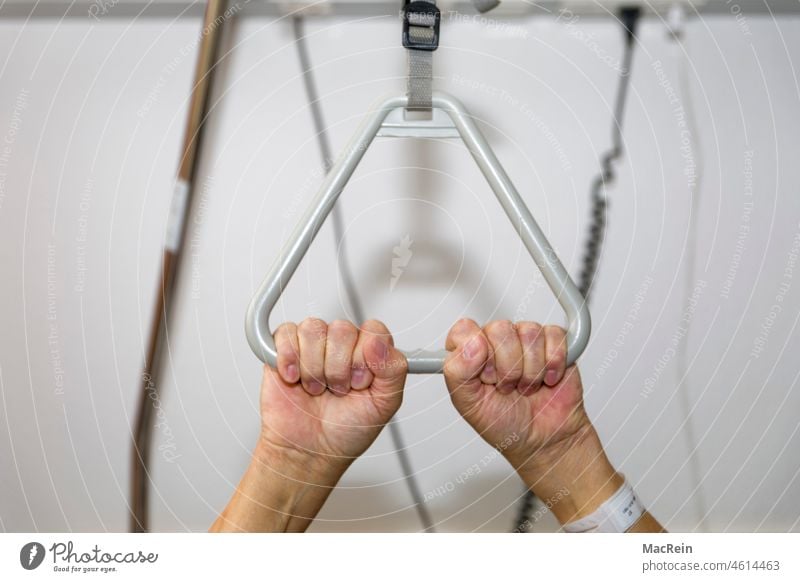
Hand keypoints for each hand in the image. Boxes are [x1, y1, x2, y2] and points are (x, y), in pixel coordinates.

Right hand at [211, 318, 406, 532]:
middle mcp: (342, 345)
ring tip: (316, 389)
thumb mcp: (384, 404)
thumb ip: (393, 369)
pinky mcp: (283, 349)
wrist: (308, 452)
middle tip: (337, 390)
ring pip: (314, 329)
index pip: (373, 330)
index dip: (366, 356)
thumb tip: (378, 342)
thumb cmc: (345, 430)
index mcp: (369, 353)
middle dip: (339, 367)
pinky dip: (290, 359)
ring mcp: (312, 345)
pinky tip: (295, 379)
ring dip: (314, 367)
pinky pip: (287, 333)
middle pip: (342, 329)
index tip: (360, 383)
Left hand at [443, 318, 589, 472]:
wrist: (543, 441)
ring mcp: (525, 341)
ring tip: (526, 386)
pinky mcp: (554, 343)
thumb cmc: (503, 423)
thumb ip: (458, 371)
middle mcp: (496, 342)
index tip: (485, 376)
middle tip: (507, 387)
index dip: (477, 352)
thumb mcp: (469, 404)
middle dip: (507, 367)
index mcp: (470, 352)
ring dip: (530, 370)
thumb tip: (471, 343)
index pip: (465, 330)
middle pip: (500, 329)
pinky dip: (553, 365)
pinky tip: (547, 380)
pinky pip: (554, 337)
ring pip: (529, 333)